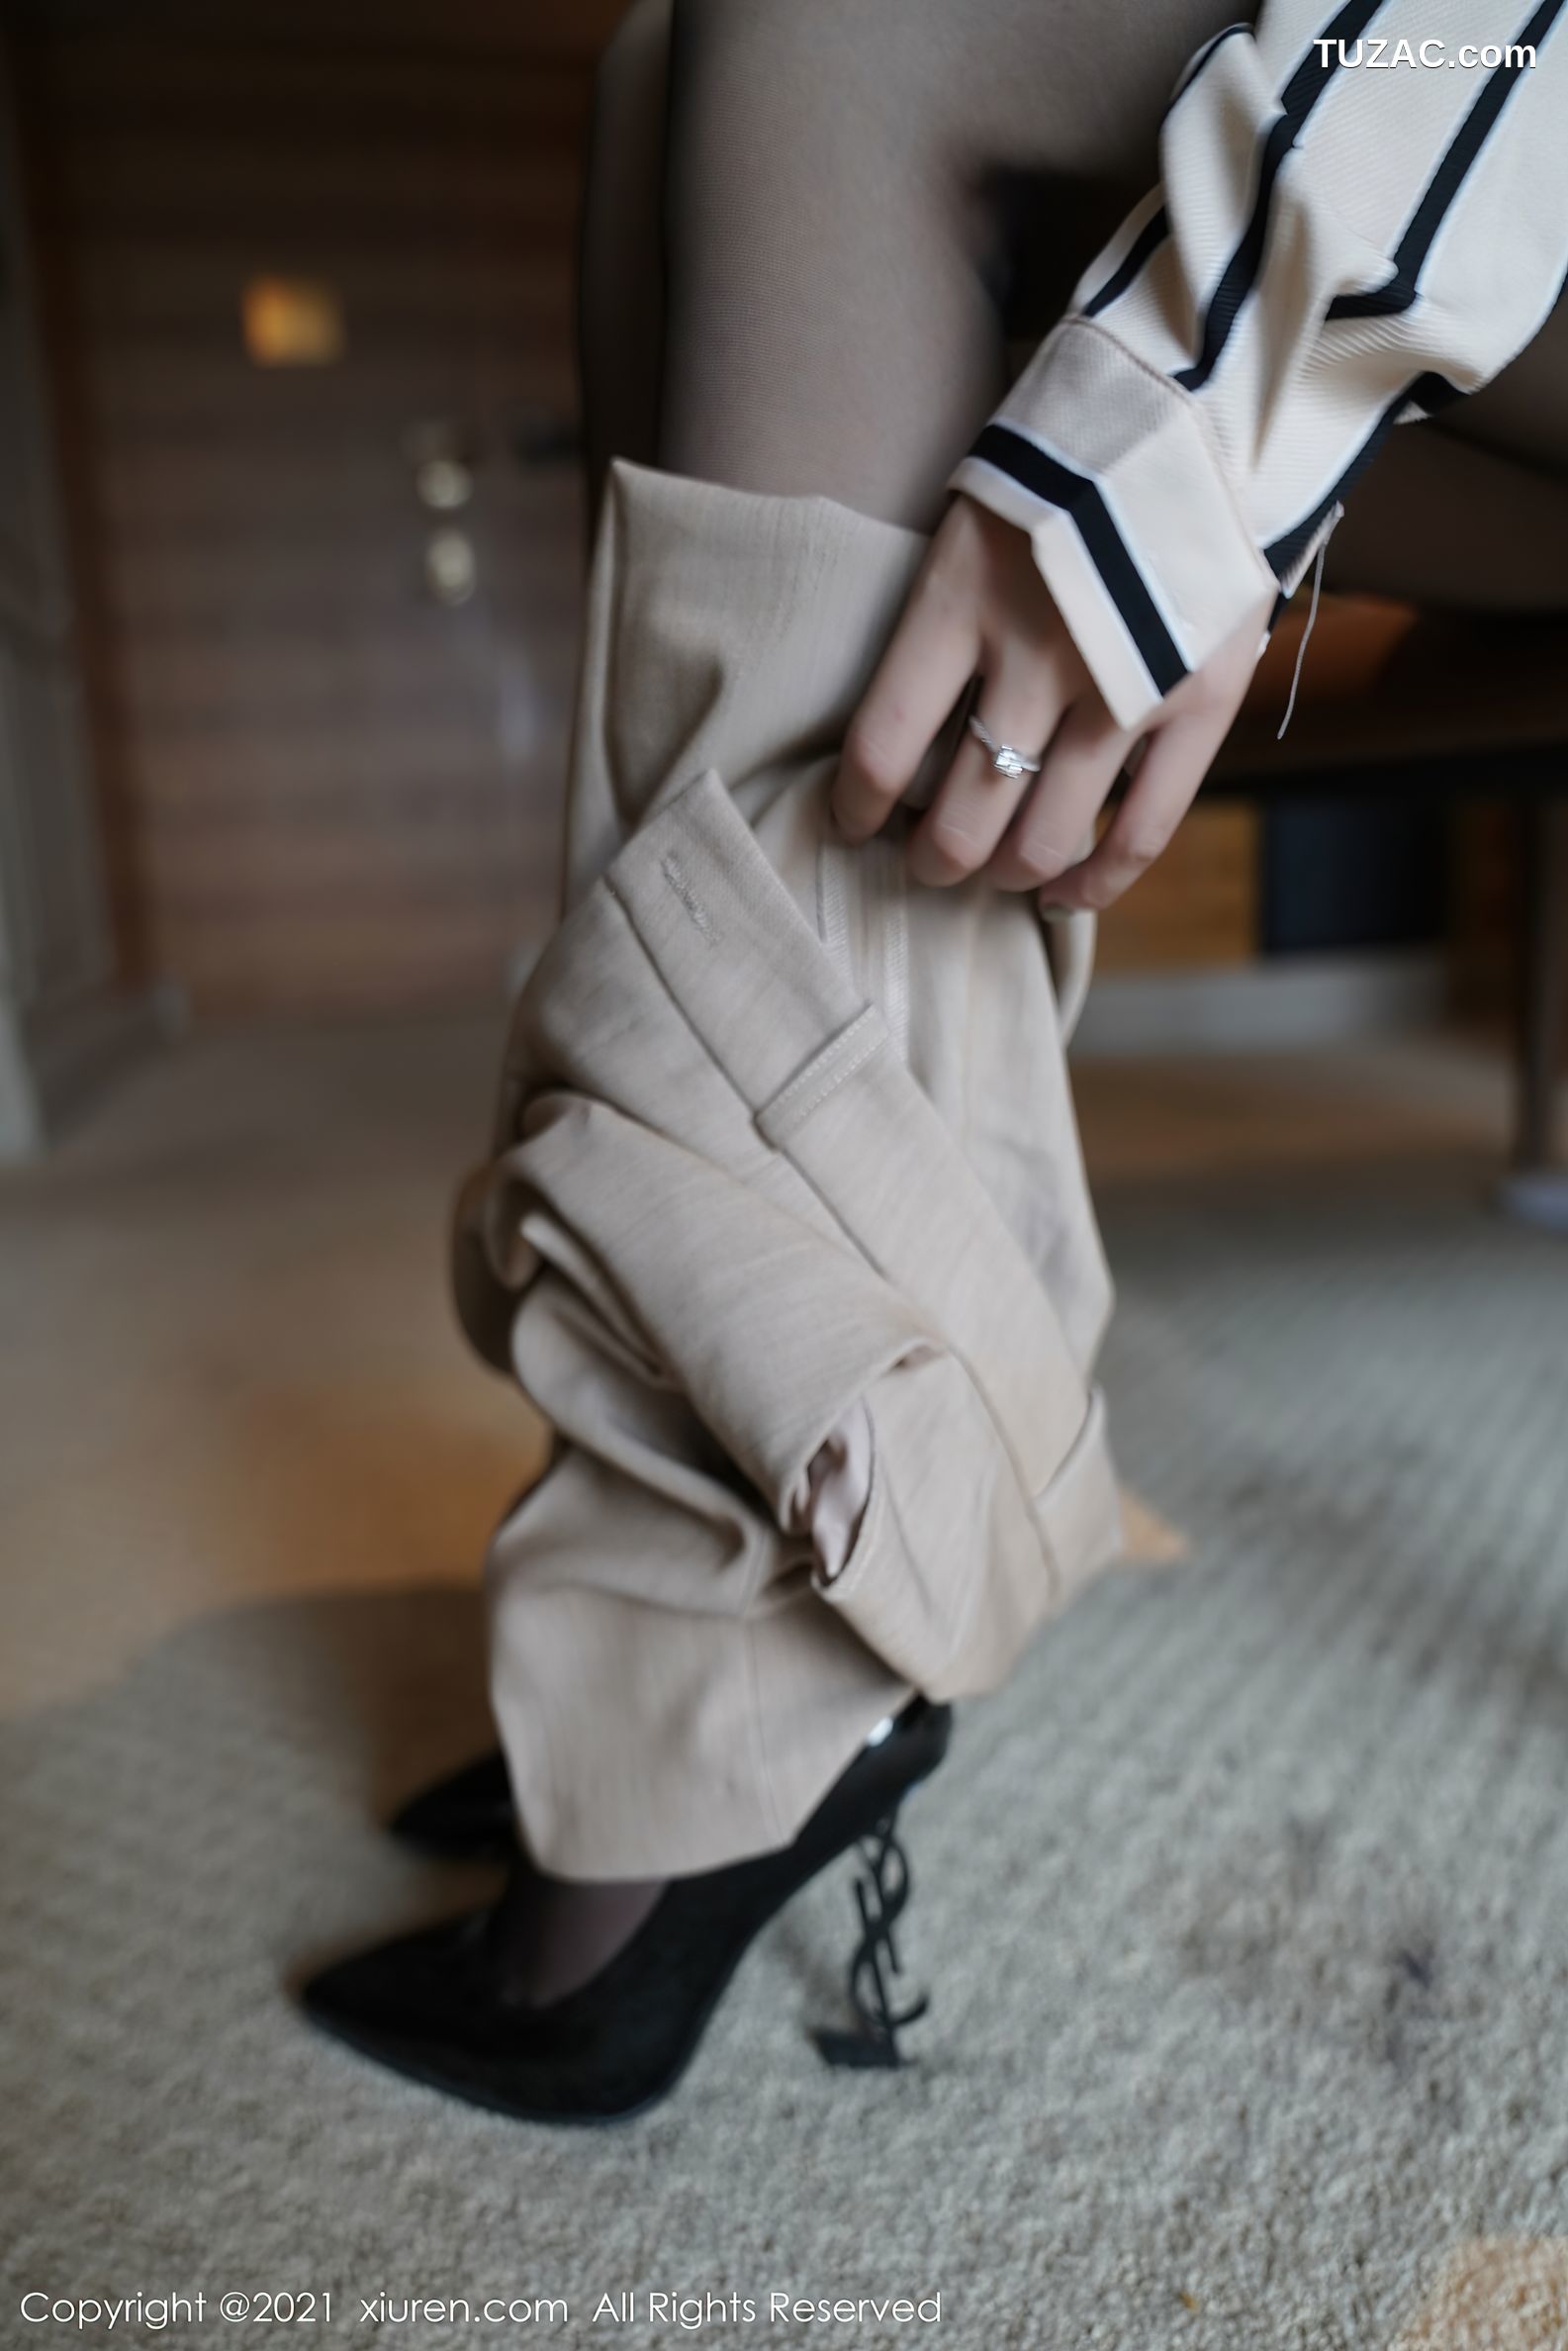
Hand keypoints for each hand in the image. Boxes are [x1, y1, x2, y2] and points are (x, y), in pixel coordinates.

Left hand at [831, 494, 1269, 911]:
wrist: (1204, 408)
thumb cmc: (1064, 466)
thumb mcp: (969, 519)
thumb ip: (941, 623)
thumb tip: (904, 740)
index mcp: (960, 601)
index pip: (882, 747)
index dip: (856, 807)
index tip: (851, 824)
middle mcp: (1036, 657)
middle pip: (962, 816)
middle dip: (933, 858)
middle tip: (926, 860)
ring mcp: (1123, 688)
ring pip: (1043, 841)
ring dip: (1004, 874)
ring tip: (991, 871)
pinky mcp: (1198, 704)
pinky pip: (1139, 834)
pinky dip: (1094, 882)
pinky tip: (1062, 896)